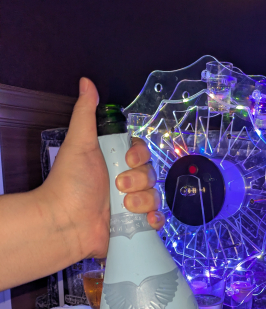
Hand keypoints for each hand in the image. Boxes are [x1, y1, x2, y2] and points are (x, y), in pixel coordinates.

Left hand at [39, 77, 164, 260]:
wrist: (66, 223)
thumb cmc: (70, 183)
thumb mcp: (79, 144)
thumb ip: (85, 114)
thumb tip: (86, 82)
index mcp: (113, 162)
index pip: (141, 152)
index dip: (140, 155)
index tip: (129, 158)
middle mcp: (123, 182)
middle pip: (151, 173)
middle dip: (139, 179)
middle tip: (119, 185)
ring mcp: (130, 204)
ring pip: (155, 195)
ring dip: (144, 200)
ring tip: (124, 206)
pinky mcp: (134, 225)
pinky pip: (156, 218)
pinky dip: (155, 219)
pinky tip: (146, 219)